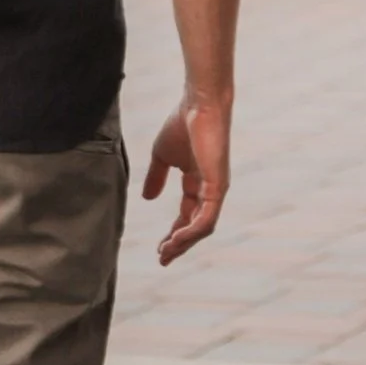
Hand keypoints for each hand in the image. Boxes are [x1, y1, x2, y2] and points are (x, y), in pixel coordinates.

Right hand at [143, 93, 230, 263]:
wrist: (198, 105)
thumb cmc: (181, 124)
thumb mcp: (162, 156)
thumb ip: (156, 177)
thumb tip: (147, 198)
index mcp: (197, 183)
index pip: (186, 216)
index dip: (173, 233)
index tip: (159, 249)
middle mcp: (209, 191)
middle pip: (195, 227)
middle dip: (178, 244)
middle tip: (162, 258)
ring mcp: (215, 190)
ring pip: (201, 227)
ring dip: (183, 242)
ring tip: (166, 252)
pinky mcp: (218, 187)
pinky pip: (206, 218)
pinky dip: (191, 231)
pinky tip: (177, 238)